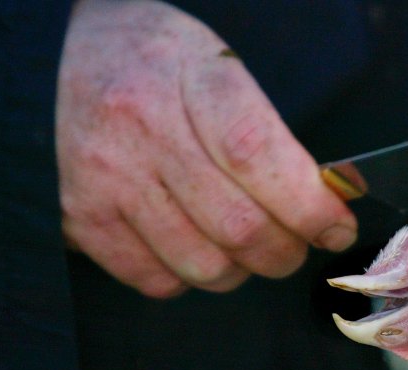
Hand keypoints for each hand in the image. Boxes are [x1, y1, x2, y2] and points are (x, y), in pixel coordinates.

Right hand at [56, 0, 355, 297]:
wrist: (70, 52)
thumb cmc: (163, 64)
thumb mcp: (224, 71)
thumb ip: (272, 137)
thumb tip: (323, 205)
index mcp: (193, 83)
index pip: (260, 158)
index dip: (309, 207)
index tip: (337, 228)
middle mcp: (144, 130)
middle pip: (238, 226)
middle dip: (286, 251)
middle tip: (297, 244)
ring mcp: (107, 178)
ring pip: (202, 264)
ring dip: (242, 270)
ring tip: (246, 247)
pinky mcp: (81, 217)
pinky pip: (155, 280)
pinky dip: (190, 278)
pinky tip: (196, 247)